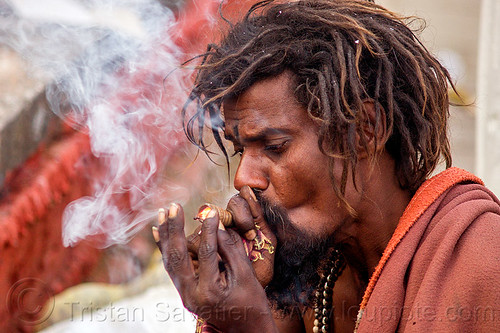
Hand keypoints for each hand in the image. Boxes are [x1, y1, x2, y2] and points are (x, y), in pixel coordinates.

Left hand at [153, 203, 277, 332]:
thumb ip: (231, 250)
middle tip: (174, 206)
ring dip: (166, 235)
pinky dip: (165, 248)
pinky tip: (159, 231)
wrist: (246, 330)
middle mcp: (191, 295)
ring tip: (164, 213)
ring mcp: (184, 295)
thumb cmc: (252, 303)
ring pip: (170, 261)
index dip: (209, 230)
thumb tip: (217, 225)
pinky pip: (171, 267)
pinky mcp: (184, 292)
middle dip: (175, 229)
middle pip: (178, 257)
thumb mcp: (246, 275)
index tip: (211, 212)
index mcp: (209, 292)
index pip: (206, 254)